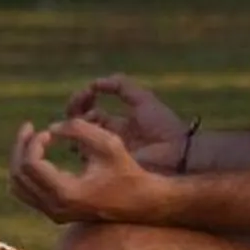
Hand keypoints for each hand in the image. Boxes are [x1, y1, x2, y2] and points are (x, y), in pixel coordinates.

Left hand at [9, 116, 165, 227]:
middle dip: (21, 147)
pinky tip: (40, 154)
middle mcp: (56, 208)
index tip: (50, 132)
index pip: (30, 165)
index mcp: (66, 193)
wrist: (141, 201)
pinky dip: (26, 172)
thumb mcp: (107, 142)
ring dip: (20, 159)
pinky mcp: (57, 212)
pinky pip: (27, 193)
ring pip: (18, 187)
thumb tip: (50, 129)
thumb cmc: (126, 170)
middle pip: (18, 176)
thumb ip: (77, 129)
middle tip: (29, 128)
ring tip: (31, 139)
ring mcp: (55, 214)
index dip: (33, 142)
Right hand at [66, 74, 188, 172]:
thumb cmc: (162, 126)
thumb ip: (120, 86)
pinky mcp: (106, 166)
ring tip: (86, 119)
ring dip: (75, 125)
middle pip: (78, 124)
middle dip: (73, 110)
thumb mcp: (142, 99)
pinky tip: (89, 133)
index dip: (83, 99)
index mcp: (116, 123)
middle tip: (79, 103)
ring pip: (76, 139)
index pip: (89, 110)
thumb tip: (93, 83)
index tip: (88, 92)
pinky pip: (84, 153)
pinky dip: (80, 141)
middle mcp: (106, 138)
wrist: (176, 153)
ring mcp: (105, 153)